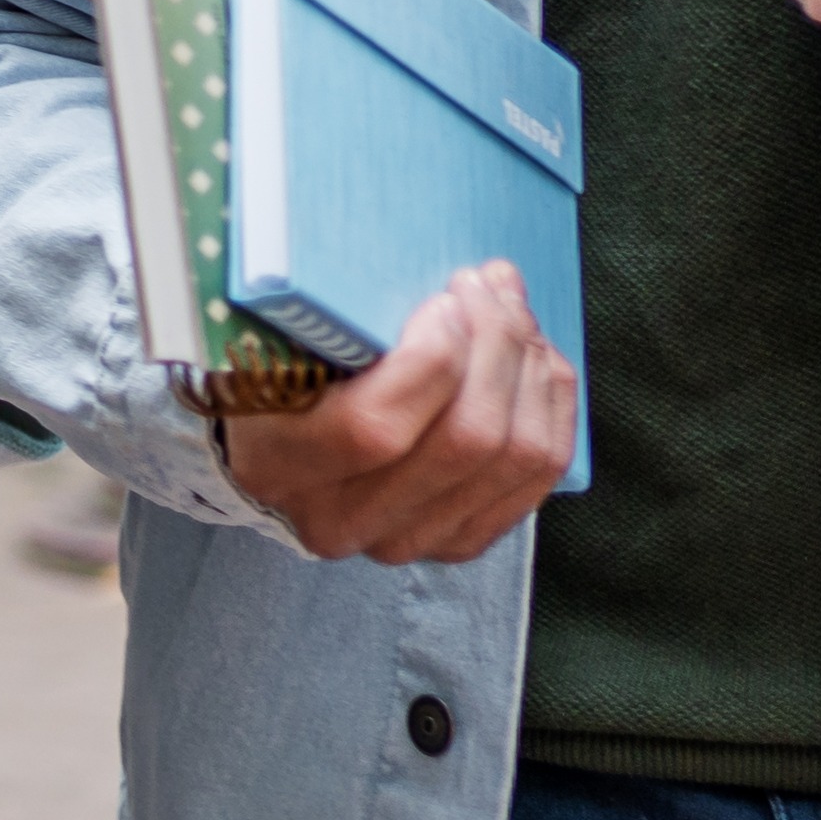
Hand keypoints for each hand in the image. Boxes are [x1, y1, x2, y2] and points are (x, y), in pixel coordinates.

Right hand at [214, 263, 579, 563]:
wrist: (271, 445)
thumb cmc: (270, 367)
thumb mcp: (273, 336)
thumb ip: (330, 314)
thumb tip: (441, 280)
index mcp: (280, 465)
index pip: (377, 428)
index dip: (434, 358)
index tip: (445, 298)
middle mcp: (344, 520)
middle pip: (466, 439)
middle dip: (497, 343)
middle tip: (488, 283)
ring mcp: (408, 539)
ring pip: (515, 455)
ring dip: (529, 366)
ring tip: (510, 307)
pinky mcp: (458, 540)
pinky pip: (539, 474)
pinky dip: (550, 403)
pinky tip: (533, 356)